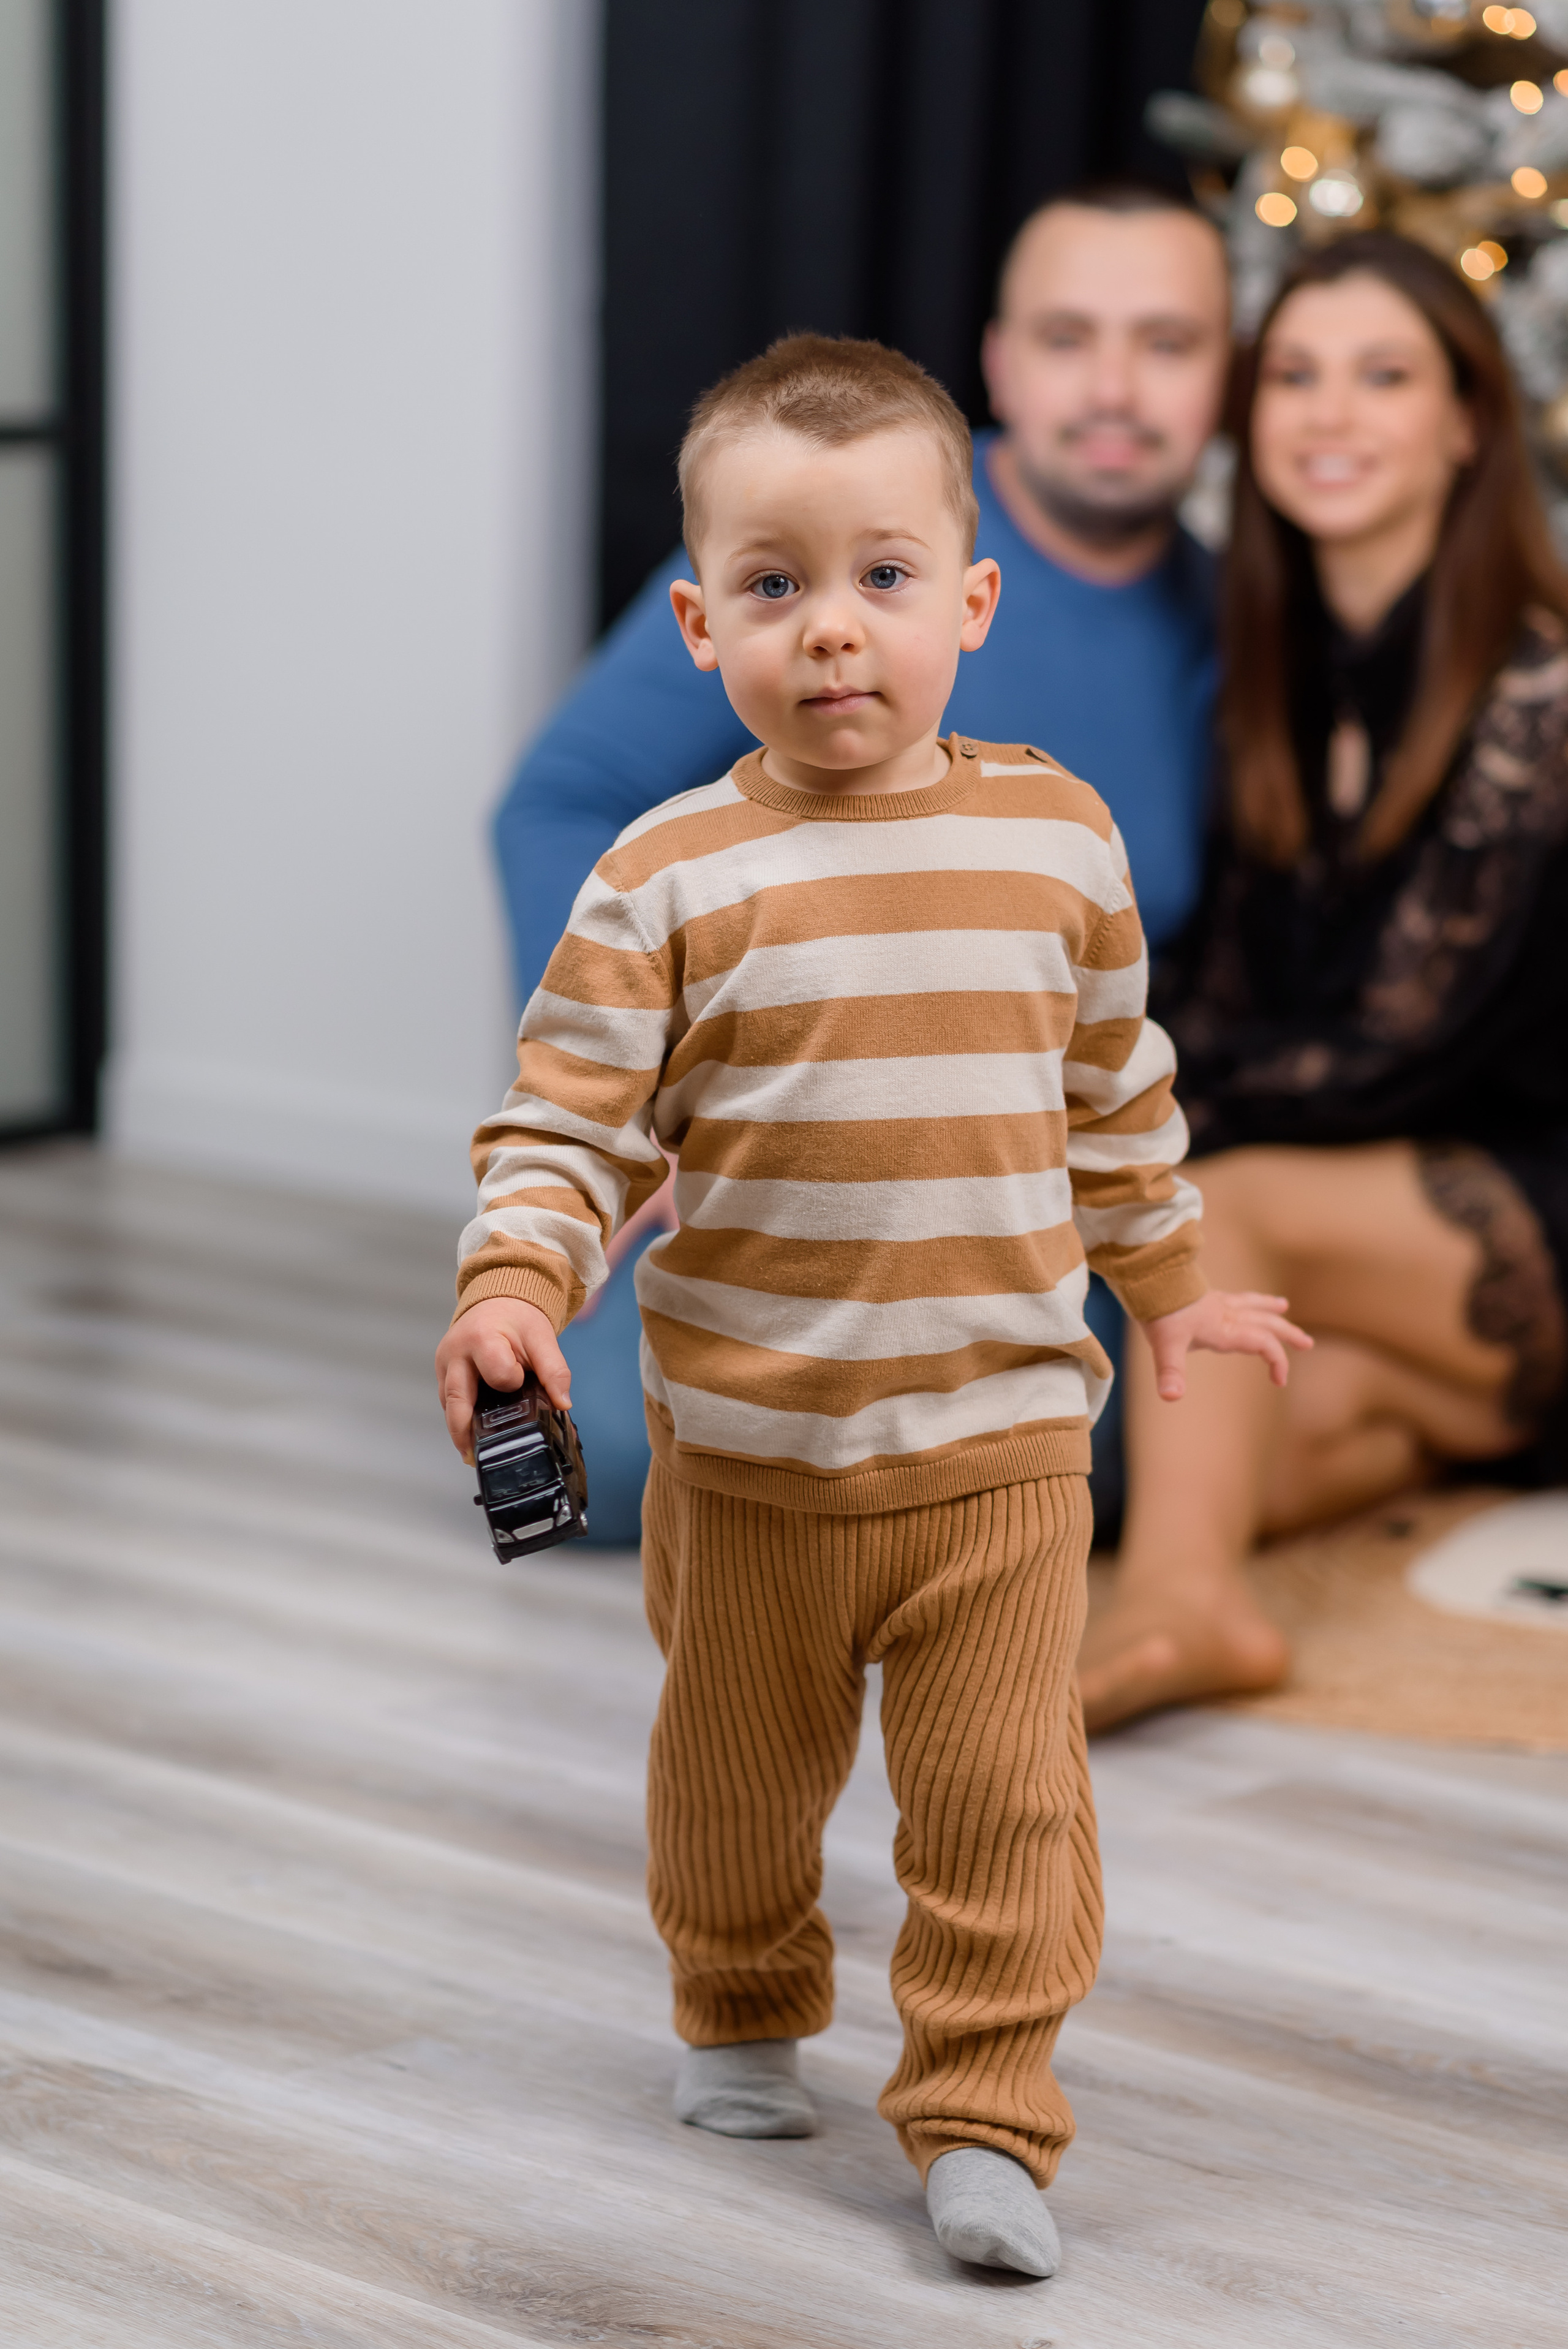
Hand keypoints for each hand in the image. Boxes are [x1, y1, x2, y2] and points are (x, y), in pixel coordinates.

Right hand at [435, 1297, 569, 1460]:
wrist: (495, 1300)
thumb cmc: (517, 1318)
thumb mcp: (542, 1337)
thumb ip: (554, 1370)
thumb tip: (563, 1404)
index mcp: (481, 1339)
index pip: (497, 1375)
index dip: (511, 1382)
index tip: (520, 1381)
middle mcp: (455, 1353)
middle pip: (457, 1401)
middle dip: (465, 1432)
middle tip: (476, 1457)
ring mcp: (444, 1365)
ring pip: (449, 1405)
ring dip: (460, 1430)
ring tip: (475, 1454)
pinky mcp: (443, 1373)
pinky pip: (448, 1401)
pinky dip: (460, 1418)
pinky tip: (472, 1436)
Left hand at [1142, 1290, 1311, 1401]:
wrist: (1147, 1277)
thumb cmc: (1158, 1311)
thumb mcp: (1164, 1345)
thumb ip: (1170, 1372)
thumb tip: (1171, 1397)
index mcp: (1224, 1329)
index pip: (1264, 1343)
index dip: (1277, 1361)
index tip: (1280, 1381)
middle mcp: (1226, 1314)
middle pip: (1266, 1323)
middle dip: (1288, 1334)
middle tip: (1307, 1343)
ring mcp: (1216, 1302)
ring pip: (1252, 1305)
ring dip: (1270, 1310)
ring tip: (1283, 1306)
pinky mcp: (1204, 1295)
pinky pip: (1234, 1297)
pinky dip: (1246, 1299)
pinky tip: (1240, 1300)